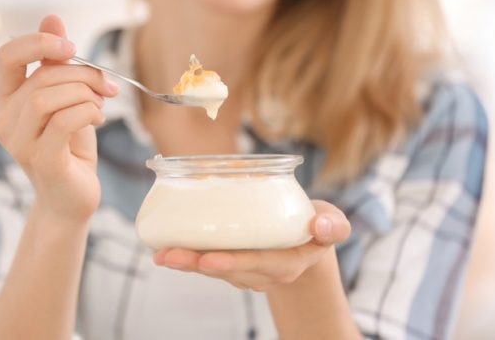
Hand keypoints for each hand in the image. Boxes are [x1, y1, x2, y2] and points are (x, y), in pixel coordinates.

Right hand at [0, 15, 118, 222]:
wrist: (73, 197)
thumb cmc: (69, 146)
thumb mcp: (66, 97)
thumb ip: (57, 63)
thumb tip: (52, 18)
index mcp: (7, 100)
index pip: (6, 56)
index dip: (38, 43)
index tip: (72, 47)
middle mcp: (4, 120)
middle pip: (39, 77)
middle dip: (82, 74)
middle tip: (108, 84)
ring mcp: (18, 143)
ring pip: (47, 97)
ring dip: (85, 93)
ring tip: (101, 103)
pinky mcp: (40, 160)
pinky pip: (63, 121)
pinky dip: (88, 112)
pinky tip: (99, 117)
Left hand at [153, 200, 350, 291]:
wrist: (306, 242)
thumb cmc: (317, 226)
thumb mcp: (333, 223)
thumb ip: (333, 225)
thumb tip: (321, 223)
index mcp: (287, 261)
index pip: (259, 263)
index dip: (233, 263)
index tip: (209, 260)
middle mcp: (262, 271)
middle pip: (227, 269)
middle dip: (197, 263)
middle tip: (170, 255)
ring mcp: (245, 270)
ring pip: (212, 268)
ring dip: (185, 261)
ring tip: (160, 254)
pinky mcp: (231, 263)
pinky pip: (207, 262)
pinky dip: (186, 256)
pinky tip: (162, 249)